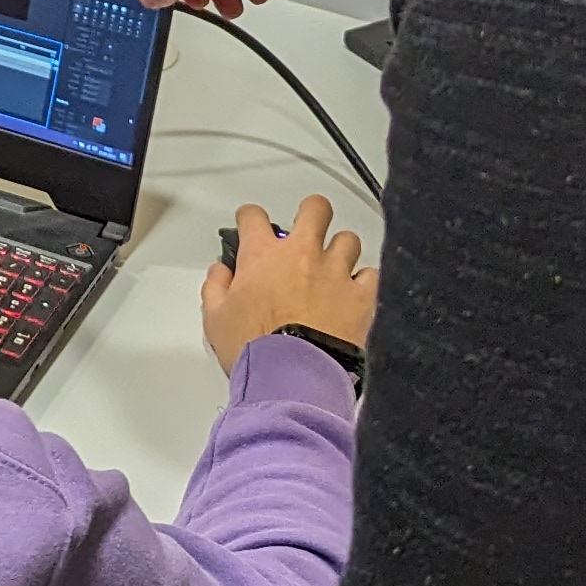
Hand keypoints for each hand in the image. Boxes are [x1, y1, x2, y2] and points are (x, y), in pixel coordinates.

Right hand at [202, 196, 376, 375]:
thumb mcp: (215, 320)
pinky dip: (364, 281)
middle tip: (307, 227)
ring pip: (348, 240)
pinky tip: (356, 292)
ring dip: (340, 250)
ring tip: (334, 266)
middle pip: (314, 209)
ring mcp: (335, 272)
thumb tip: (219, 273)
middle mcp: (302, 255)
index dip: (251, 217)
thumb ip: (215, 287)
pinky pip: (370, 274)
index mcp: (262, 256)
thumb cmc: (255, 350)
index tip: (251, 224)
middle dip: (311, 212)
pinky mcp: (360, 296)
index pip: (254, 216)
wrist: (293, 377)